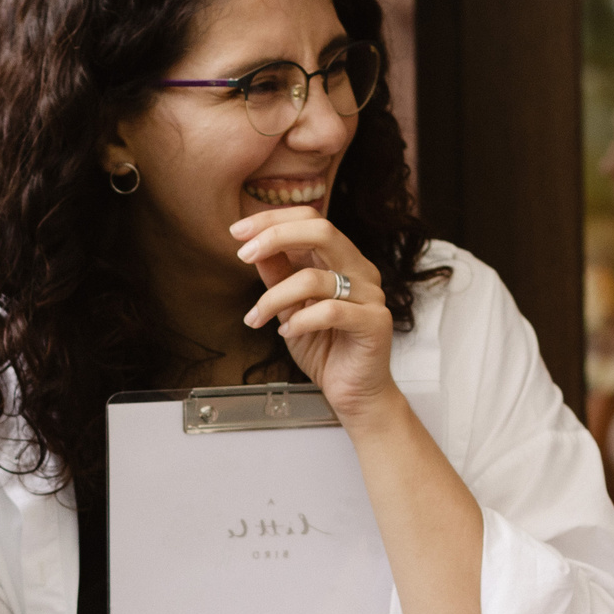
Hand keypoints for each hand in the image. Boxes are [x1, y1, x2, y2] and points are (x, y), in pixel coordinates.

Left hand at [232, 207, 398, 425]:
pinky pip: (330, 311)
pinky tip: (286, 332)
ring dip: (274, 297)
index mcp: (342, 260)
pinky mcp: (375, 323)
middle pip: (322, 230)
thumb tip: (254, 247)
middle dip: (275, 236)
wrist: (354, 394)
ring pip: (315, 278)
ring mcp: (371, 295)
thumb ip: (278, 276)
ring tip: (257, 317)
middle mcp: (360, 270)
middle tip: (243, 255)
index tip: (238, 232)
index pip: (312, 219)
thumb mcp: (290, 307)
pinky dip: (299, 321)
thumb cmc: (325, 350)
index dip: (273, 220)